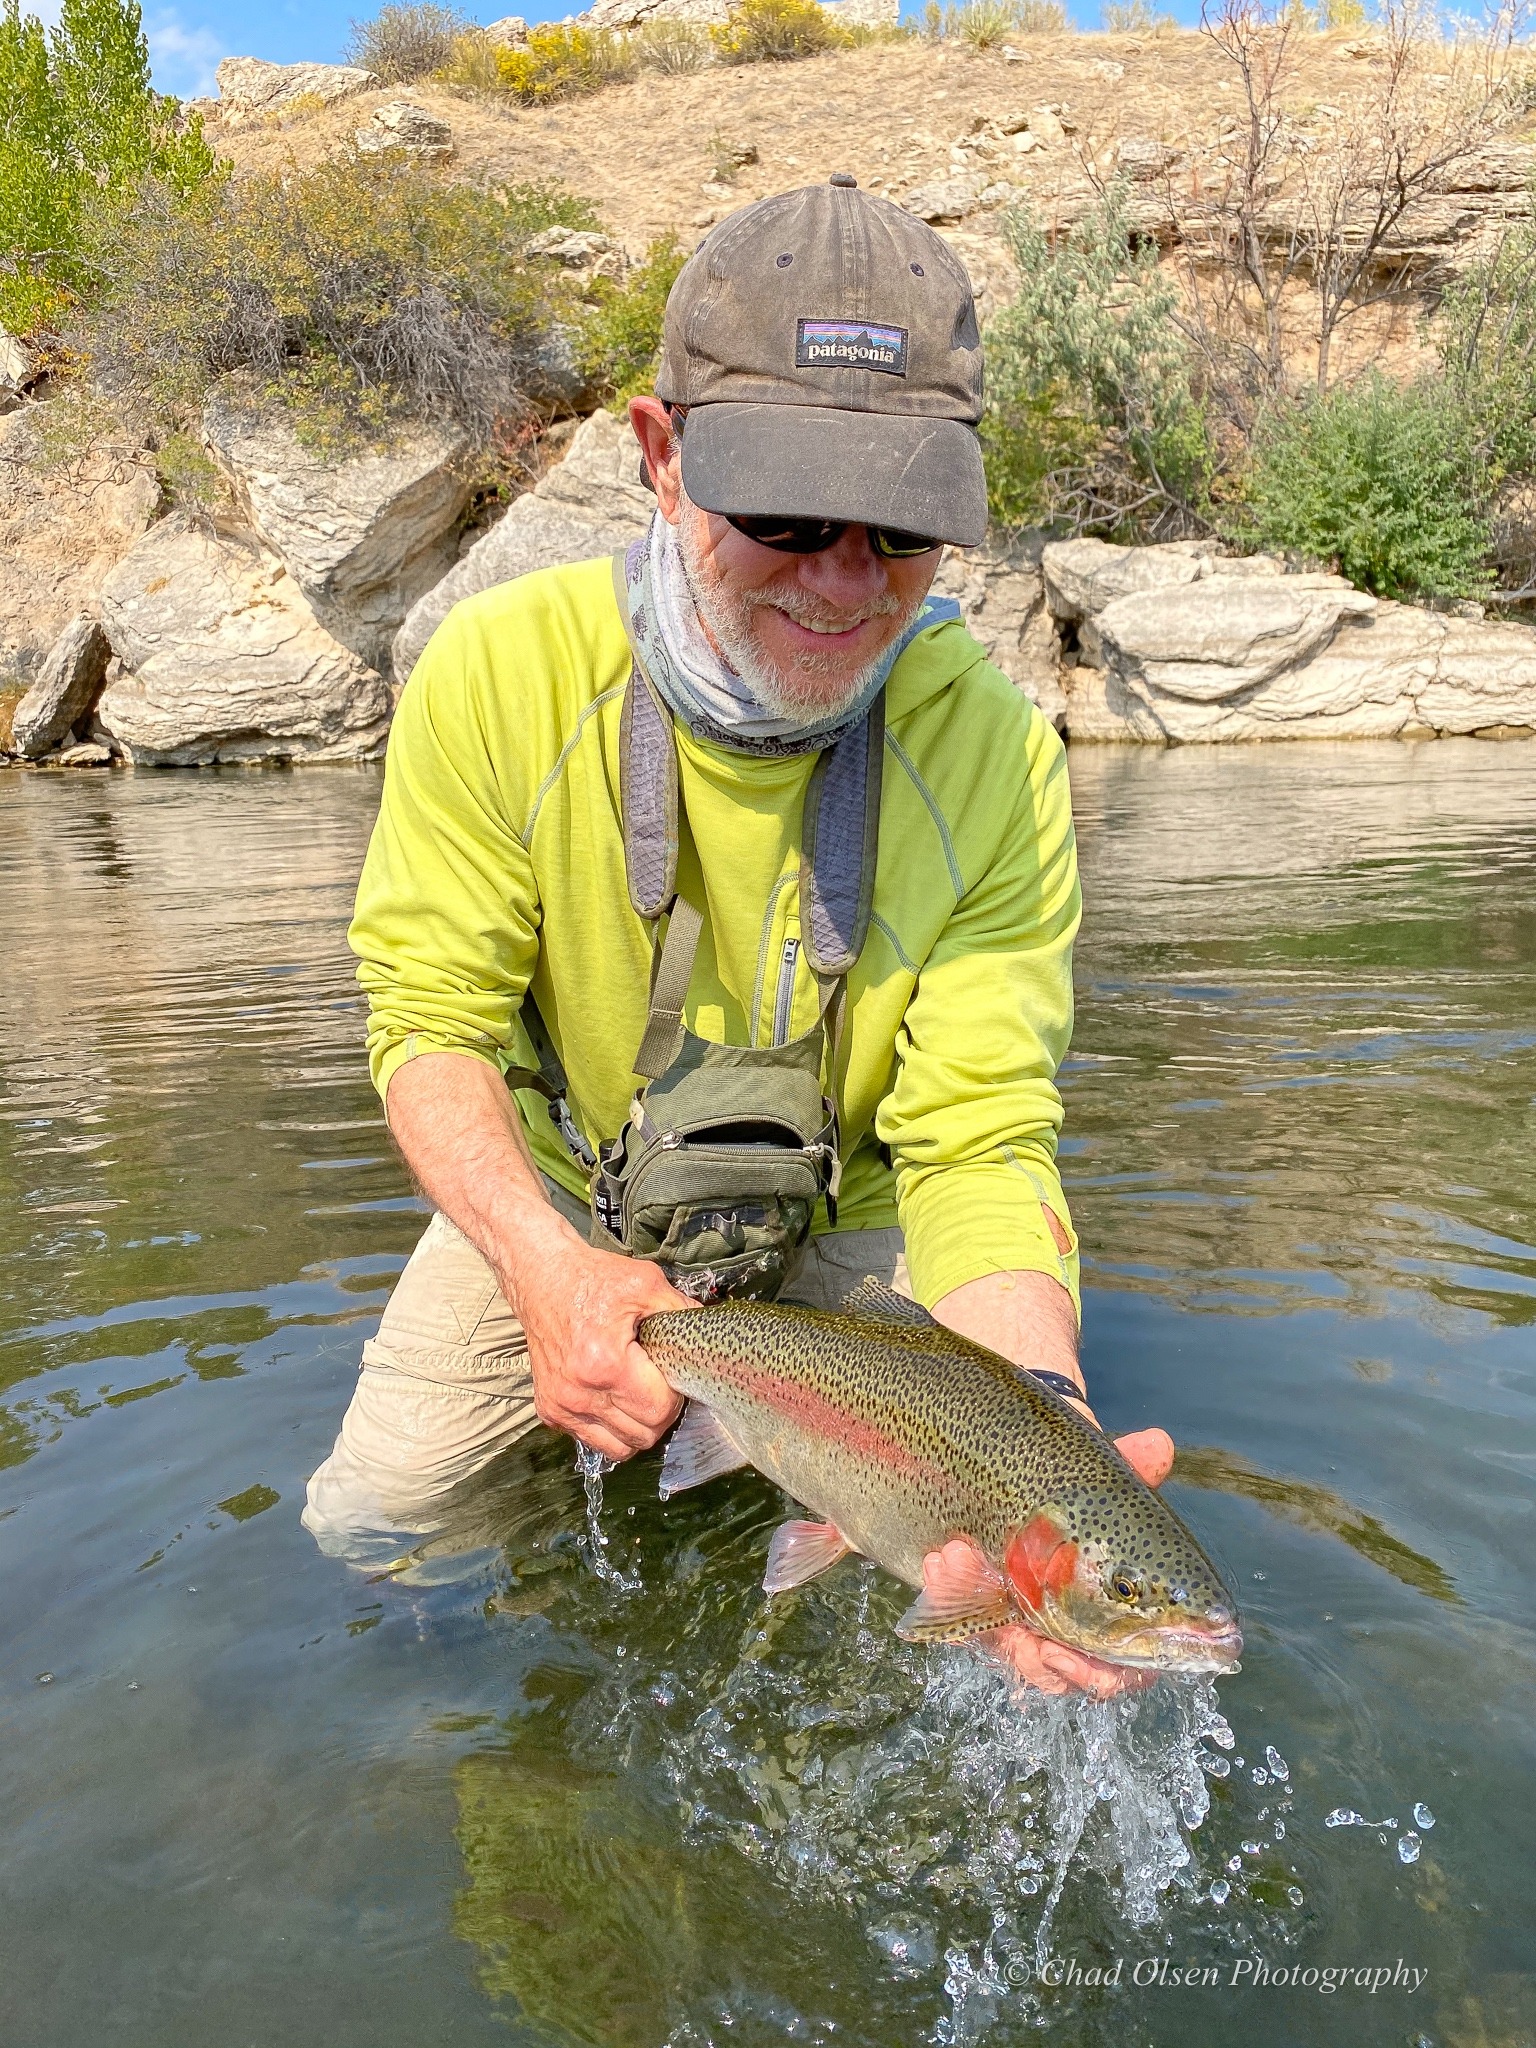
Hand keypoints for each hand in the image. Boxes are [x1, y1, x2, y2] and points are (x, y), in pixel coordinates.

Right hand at [506, 1234, 692, 1462]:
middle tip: (659, 1383)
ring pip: (619, 1448)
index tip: (671, 1373)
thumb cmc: (593, 1279)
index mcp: (605, 1365)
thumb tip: (708, 1336)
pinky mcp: (550, 1410)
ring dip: (637, 1428)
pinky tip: (614, 1398)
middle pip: (642, 1435)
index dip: (675, 1396)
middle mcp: (579, 1394)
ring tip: (639, 1395)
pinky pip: (592, 1440)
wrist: (541, 1278)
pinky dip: (610, 1428)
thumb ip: (681, 1312)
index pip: (658, 1411)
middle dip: (660, 1413)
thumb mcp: (645, 1284)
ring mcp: (561, 1406)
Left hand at [924, 1427, 1176, 1698]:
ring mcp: (1024, 1621)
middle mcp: (1074, 1629)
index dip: (1093, 1674)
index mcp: (1120, 1614)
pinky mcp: (981, 1607)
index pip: (1121, 1672)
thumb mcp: (1100, 1479)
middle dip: (1024, 1651)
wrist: (1019, 1471)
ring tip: (954, 1558)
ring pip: (1002, 1645)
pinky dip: (949, 1594)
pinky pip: (962, 1620)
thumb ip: (1129, 1468)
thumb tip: (1158, 1444)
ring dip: (977, 1608)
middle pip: (1056, 1674)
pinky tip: (940, 1563)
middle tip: (1010, 1629)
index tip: (1056, 1652)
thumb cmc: (1079, 1488)